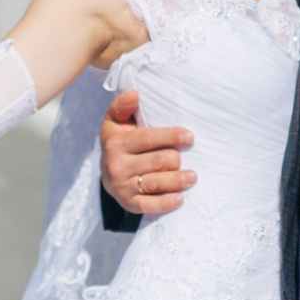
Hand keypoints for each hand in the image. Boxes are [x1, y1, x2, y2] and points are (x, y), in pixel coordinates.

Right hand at [100, 88, 194, 213]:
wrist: (107, 172)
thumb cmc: (120, 141)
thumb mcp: (116, 122)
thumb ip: (122, 106)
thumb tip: (134, 94)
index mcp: (115, 143)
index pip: (146, 138)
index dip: (170, 136)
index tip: (189, 136)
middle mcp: (116, 165)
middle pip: (155, 162)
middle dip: (175, 159)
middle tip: (188, 159)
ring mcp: (121, 186)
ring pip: (154, 183)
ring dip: (176, 181)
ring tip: (192, 177)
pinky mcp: (128, 203)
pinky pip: (147, 206)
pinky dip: (164, 204)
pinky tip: (180, 200)